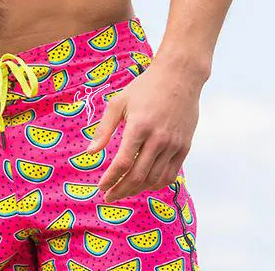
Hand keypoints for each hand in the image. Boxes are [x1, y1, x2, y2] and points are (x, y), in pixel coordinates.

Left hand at [87, 58, 201, 201]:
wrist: (179, 77)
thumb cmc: (145, 87)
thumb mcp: (119, 103)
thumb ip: (104, 129)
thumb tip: (90, 152)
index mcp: (139, 126)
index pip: (123, 162)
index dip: (111, 178)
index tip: (101, 186)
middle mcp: (158, 138)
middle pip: (138, 176)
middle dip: (121, 190)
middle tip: (108, 196)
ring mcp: (173, 145)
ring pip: (154, 179)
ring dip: (137, 190)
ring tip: (124, 191)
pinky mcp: (184, 147)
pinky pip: (170, 174)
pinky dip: (156, 184)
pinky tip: (144, 184)